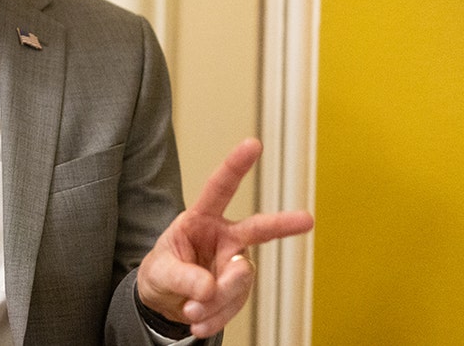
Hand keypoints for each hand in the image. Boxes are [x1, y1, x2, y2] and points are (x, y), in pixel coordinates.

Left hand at [136, 138, 313, 337]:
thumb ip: (182, 277)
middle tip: (306, 220)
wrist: (165, 304)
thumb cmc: (162, 274)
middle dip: (282, 223)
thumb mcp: (160, 272)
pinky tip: (199, 322)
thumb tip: (209, 286)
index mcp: (200, 220)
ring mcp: (237, 264)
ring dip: (214, 301)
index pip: (219, 189)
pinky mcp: (241, 290)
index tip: (253, 144)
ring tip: (190, 310)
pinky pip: (234, 306)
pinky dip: (215, 317)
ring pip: (238, 281)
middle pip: (257, 229)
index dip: (235, 166)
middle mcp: (225, 238)